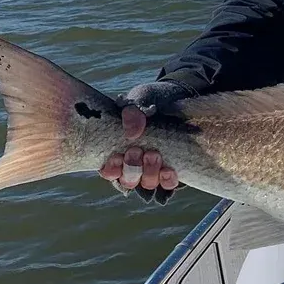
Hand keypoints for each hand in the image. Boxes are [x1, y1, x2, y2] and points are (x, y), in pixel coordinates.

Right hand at [99, 80, 191, 204]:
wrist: (175, 100)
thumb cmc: (149, 102)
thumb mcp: (138, 101)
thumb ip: (132, 113)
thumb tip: (132, 134)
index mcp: (117, 151)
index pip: (108, 171)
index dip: (112, 170)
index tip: (117, 157)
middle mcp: (134, 165)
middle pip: (128, 180)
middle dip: (132, 167)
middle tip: (137, 150)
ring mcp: (152, 169)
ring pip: (147, 183)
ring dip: (149, 172)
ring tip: (154, 154)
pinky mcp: (170, 169)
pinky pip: (168, 184)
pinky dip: (167, 179)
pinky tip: (169, 169)